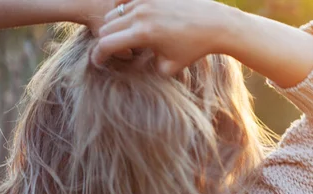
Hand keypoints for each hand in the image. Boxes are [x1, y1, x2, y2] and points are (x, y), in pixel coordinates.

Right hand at [93, 0, 231, 74]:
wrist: (214, 23)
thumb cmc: (193, 49)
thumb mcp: (168, 67)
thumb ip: (145, 69)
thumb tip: (131, 67)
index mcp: (143, 34)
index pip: (107, 44)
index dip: (98, 56)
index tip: (98, 63)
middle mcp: (141, 14)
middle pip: (106, 27)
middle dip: (105, 42)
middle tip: (111, 53)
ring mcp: (146, 0)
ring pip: (114, 13)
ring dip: (113, 27)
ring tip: (123, 40)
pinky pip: (126, 2)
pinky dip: (122, 11)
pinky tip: (130, 22)